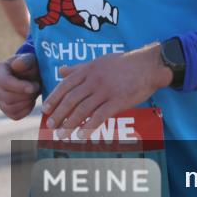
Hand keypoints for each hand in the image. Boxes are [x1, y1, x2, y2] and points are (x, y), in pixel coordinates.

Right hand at [0, 54, 41, 119]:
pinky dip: (26, 110)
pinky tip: (31, 101)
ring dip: (27, 102)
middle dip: (26, 95)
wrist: (34, 75)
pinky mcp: (6, 108)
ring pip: (10, 108)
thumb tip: (16, 65)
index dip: (19, 87)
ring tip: (34, 93)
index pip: (4, 82)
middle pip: (7, 97)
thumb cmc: (32, 66)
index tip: (34, 87)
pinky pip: (15, 115)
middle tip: (37, 88)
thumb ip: (25, 61)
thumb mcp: (31, 60)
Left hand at [41, 44, 171, 139]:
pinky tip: (81, 135)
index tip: (46, 109)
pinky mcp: (118, 101)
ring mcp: (106, 91)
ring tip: (61, 134)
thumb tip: (61, 70)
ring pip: (82, 110)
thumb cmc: (126, 62)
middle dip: (59, 114)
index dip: (54, 98)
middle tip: (51, 125)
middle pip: (71, 100)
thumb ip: (79, 67)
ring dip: (70, 124)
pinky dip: (89, 127)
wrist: (150, 65)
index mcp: (89, 70)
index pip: (65, 85)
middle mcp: (94, 80)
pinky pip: (100, 116)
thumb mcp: (100, 61)